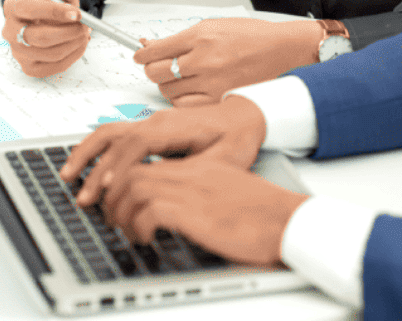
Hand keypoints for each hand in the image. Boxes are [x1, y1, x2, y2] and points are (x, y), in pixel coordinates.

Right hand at [1, 0, 90, 76]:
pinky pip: (55, 66)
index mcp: (13, 7)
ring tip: (85, 33)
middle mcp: (11, 31)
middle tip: (85, 25)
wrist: (47, 17)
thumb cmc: (51, 3)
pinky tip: (79, 44)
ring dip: (75, 43)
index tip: (77, 13)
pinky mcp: (29, 67)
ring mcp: (18, 51)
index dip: (54, 11)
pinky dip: (74, 55)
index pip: (28, 9)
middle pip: (40, 37)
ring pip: (52, 54)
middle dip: (69, 32)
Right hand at [60, 95, 266, 205]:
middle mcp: (157, 120)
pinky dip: (98, 148)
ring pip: (109, 131)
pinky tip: (90, 165)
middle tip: (83, 196)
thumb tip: (163, 186)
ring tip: (69, 175)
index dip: (118, 168)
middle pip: (112, 137)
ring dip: (87, 152)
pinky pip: (117, 134)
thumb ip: (192, 171)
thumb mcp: (224, 159)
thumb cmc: (239, 134)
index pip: (134, 146)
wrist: (248, 113)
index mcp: (173, 126)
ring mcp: (152, 122)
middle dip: (93, 166)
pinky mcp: (151, 128)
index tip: (107, 190)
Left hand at [102, 155, 308, 266]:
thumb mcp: (227, 193)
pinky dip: (138, 225)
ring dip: (121, 211)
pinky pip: (149, 210)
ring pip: (134, 187)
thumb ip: (203, 194)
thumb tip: (178, 211)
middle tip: (112, 217)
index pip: (149, 163)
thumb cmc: (264, 214)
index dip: (125, 182)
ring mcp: (193, 190)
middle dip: (113, 196)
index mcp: (200, 167)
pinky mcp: (195, 211)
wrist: (288, 220)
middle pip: (134, 171)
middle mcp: (192, 173)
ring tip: (125, 230)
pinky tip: (145, 238)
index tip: (118, 201)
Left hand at [134, 18, 319, 105]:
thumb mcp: (214, 26)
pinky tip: (190, 91)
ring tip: (179, 77)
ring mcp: (212, 82)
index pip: (155, 50)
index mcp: (201, 36)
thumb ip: (182, 38)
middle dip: (152, 69)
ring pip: (168, 91)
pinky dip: (182, 100)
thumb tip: (152, 45)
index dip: (142, 54)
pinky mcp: (219, 99)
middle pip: (157, 72)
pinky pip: (185, 106)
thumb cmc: (252, 36)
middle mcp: (204, 60)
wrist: (282, 50)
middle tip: (157, 66)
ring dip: (168, 85)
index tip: (140, 55)